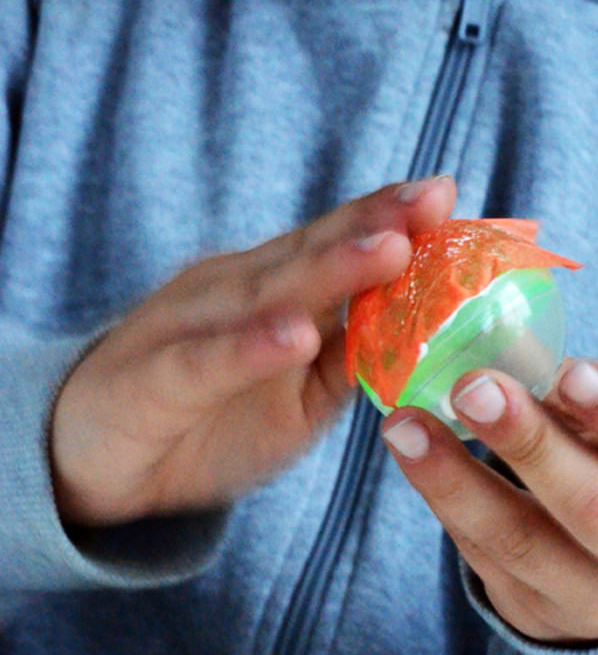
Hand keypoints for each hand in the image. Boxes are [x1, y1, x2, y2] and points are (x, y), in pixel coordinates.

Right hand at [50, 176, 455, 526]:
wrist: (95, 458)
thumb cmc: (204, 416)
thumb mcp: (295, 394)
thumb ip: (347, 358)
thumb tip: (421, 332)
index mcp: (265, 291)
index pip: (332, 245)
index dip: (386, 219)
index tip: (445, 196)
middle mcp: (230, 294)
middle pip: (307, 253)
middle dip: (372, 224)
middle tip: (433, 199)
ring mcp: (191, 329)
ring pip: (262, 295)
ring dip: (326, 269)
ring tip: (387, 249)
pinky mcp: (155, 379)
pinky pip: (206, 363)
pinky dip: (248, 349)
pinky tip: (291, 335)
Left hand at [382, 359, 597, 642]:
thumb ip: (597, 411)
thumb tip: (522, 357)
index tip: (575, 373)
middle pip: (593, 509)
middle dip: (530, 446)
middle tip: (475, 389)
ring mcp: (593, 601)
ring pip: (519, 541)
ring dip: (454, 479)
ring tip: (406, 427)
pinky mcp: (534, 612)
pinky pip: (483, 555)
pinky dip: (445, 499)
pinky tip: (412, 450)